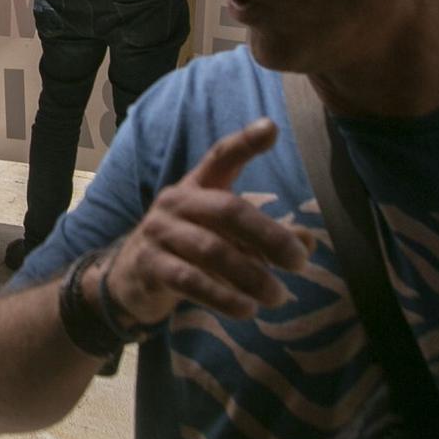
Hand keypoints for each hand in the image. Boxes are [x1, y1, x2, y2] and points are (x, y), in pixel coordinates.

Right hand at [98, 118, 313, 324]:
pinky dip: (222, 297)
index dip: (245, 142)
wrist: (129, 278)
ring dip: (250, 275)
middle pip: (228, 210)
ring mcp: (159, 232)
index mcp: (197, 187)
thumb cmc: (186, 249)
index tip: (272, 128)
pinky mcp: (150, 265)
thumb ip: (264, 237)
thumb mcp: (225, 237)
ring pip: (212, 249)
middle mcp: (177, 202)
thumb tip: (309, 242)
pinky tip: (247, 309)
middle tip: (299, 261)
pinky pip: (190, 279)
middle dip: (268, 235)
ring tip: (278, 296)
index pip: (221, 157)